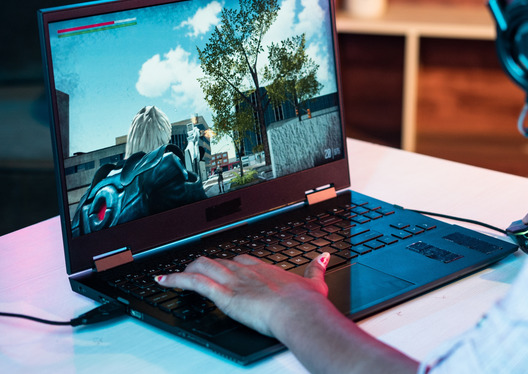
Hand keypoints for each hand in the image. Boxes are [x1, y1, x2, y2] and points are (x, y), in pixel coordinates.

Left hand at [155, 252, 330, 336]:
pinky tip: (163, 279)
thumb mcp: (315, 282)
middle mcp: (248, 272)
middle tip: (199, 269)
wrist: (300, 313)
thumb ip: (316, 268)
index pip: (243, 260)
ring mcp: (234, 281)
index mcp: (266, 270)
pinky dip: (175, 279)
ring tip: (177, 273)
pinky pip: (194, 282)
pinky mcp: (224, 294)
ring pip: (204, 267)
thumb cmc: (307, 303)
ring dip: (189, 269)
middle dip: (209, 265)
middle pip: (222, 261)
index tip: (229, 265)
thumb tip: (323, 256)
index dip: (233, 262)